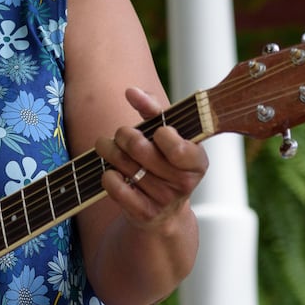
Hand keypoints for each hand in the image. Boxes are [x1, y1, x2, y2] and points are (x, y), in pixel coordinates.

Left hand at [96, 86, 207, 228]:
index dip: (161, 134)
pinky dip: (107, 174)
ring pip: (123, 164)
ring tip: (106, 146)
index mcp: (197, 161)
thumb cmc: (164, 162)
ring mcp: (164, 200)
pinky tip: (110, 171)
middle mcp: (184, 183)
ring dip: (109, 150)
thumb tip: (131, 91)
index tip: (157, 131)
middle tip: (121, 134)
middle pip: (140, 148)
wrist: (163, 212)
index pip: (177, 145)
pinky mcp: (144, 213)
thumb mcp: (168, 135)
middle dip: (124, 134)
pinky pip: (115, 186)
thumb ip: (153, 109)